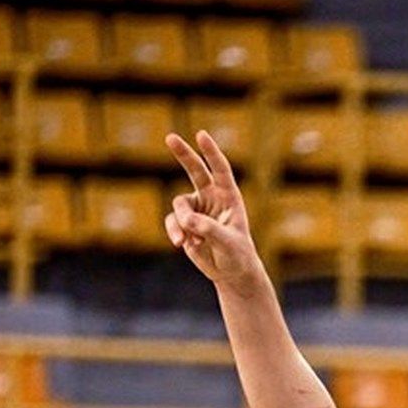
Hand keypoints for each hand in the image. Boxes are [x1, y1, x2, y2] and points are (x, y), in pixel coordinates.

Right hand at [165, 130, 263, 294]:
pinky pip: (173, 221)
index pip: (220, 169)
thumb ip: (209, 229)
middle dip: (183, 154)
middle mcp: (212, 198)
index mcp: (229, 196)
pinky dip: (175, 232)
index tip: (201, 135)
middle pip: (195, 170)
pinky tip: (183, 244)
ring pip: (179, 205)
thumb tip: (188, 221)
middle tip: (170, 136)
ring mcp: (196, 209)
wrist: (231, 272)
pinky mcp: (184, 223)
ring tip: (189, 240)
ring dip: (182, 222)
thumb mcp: (228, 242)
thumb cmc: (237, 254)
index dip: (211, 152)